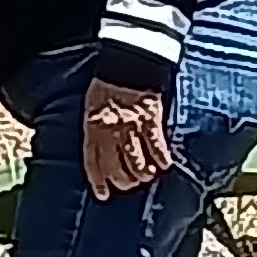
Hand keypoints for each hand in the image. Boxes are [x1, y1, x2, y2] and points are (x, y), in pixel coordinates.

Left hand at [84, 80, 174, 200]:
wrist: (128, 61)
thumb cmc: (108, 83)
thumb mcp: (92, 106)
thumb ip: (95, 128)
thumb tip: (101, 148)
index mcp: (93, 127)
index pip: (93, 162)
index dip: (98, 181)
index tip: (103, 195)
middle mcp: (110, 131)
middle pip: (117, 168)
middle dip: (124, 182)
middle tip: (130, 185)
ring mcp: (130, 127)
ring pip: (137, 163)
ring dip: (143, 174)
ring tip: (147, 176)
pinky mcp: (150, 120)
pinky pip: (156, 147)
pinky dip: (161, 159)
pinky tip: (165, 165)